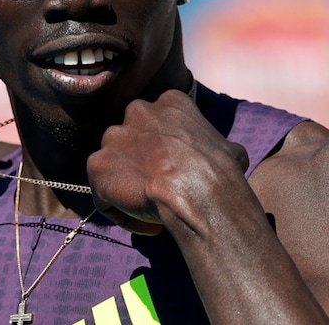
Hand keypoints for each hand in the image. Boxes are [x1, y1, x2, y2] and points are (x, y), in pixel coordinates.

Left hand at [86, 89, 248, 234]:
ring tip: (151, 211)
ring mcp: (113, 137)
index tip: (179, 174)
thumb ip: (217, 146)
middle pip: (133, 139)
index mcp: (170, 102)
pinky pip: (104, 193)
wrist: (197, 192)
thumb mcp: (230, 149)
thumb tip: (231, 156)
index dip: (168, 151)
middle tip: (160, 190)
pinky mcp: (98, 165)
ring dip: (129, 187)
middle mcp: (138, 111)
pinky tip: (147, 225)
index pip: (161, 123)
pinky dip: (121, 212)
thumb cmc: (219, 172)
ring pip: (115, 165)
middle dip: (142, 164)